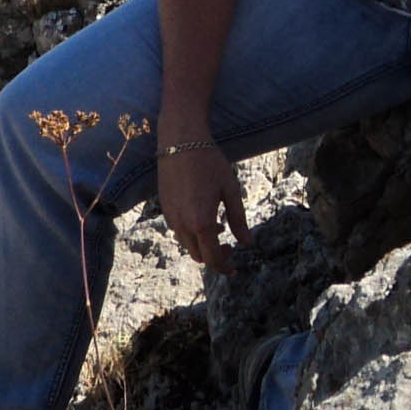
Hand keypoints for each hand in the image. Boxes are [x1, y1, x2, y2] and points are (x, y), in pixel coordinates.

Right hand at [158, 146, 249, 273]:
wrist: (180, 141)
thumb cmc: (210, 163)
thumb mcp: (231, 190)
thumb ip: (238, 219)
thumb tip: (247, 243)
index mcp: (202, 223)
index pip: (213, 258)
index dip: (224, 267)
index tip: (234, 268)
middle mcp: (183, 225)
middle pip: (198, 256)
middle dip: (214, 257)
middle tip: (229, 246)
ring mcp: (170, 217)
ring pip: (187, 245)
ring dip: (202, 244)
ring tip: (218, 227)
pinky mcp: (164, 208)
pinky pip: (178, 231)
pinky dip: (191, 233)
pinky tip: (202, 216)